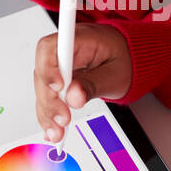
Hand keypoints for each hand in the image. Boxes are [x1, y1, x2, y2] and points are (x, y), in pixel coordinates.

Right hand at [33, 23, 131, 140]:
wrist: (129, 58)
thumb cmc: (124, 58)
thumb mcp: (114, 74)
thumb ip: (93, 85)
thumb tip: (73, 97)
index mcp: (78, 39)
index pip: (50, 48)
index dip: (49, 69)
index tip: (58, 88)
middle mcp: (63, 50)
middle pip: (42, 72)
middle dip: (49, 100)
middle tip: (62, 119)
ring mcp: (58, 66)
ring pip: (42, 88)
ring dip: (47, 112)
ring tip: (57, 131)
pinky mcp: (58, 80)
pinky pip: (48, 96)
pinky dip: (49, 114)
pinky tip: (52, 129)